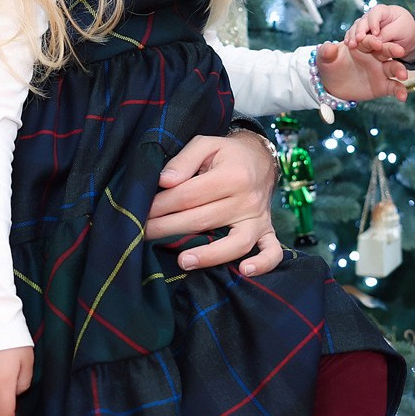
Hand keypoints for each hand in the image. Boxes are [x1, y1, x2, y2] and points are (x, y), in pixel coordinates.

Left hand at [146, 130, 284, 277]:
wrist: (260, 158)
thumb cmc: (226, 153)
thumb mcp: (205, 144)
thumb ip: (183, 160)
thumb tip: (164, 181)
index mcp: (232, 175)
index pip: (190, 195)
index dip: (162, 205)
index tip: (142, 211)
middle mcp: (247, 199)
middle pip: (204, 220)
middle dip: (169, 229)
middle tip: (143, 235)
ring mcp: (259, 218)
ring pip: (236, 243)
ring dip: (209, 256)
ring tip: (183, 261)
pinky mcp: (266, 230)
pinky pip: (272, 251)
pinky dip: (263, 263)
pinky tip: (244, 271)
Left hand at [313, 38, 408, 103]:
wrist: (332, 85)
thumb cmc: (329, 66)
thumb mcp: (323, 58)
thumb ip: (326, 51)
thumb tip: (329, 46)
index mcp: (361, 45)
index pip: (368, 41)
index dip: (372, 41)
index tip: (377, 43)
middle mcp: (374, 56)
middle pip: (386, 51)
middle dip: (392, 50)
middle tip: (400, 51)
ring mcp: (380, 71)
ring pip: (393, 68)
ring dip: (400, 70)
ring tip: (403, 76)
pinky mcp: (383, 86)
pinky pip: (393, 87)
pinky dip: (400, 91)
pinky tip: (403, 96)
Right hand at [346, 4, 414, 60]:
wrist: (405, 37)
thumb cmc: (405, 30)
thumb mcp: (401, 30)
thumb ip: (388, 33)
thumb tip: (376, 39)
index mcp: (383, 11)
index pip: (376, 13)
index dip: (374, 23)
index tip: (375, 33)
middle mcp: (372, 16)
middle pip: (363, 21)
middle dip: (360, 30)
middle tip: (359, 40)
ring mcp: (365, 24)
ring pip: (356, 28)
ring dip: (353, 36)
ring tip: (352, 45)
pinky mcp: (362, 33)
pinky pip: (353, 34)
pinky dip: (350, 38)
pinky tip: (348, 44)